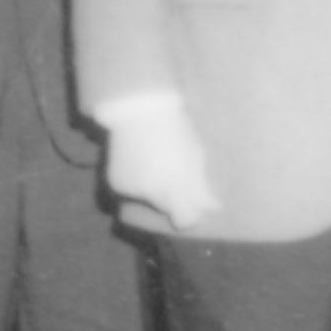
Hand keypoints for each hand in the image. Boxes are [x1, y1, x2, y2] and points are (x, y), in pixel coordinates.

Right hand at [104, 93, 219, 231]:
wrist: (139, 110)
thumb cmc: (175, 130)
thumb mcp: (195, 156)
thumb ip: (202, 187)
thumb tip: (213, 208)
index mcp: (174, 186)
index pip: (185, 219)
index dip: (191, 216)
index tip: (194, 209)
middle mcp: (151, 193)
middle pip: (167, 210)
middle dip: (173, 200)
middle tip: (174, 174)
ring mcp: (131, 189)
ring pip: (148, 201)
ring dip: (154, 190)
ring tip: (157, 163)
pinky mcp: (116, 184)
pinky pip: (132, 192)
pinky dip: (137, 184)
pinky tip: (141, 163)